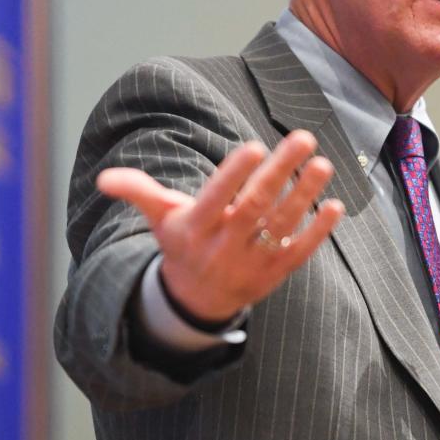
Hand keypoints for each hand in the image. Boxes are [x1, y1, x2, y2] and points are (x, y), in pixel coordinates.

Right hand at [96, 130, 345, 321]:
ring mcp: (251, 262)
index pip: (215, 199)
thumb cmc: (182, 245)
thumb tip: (105, 179)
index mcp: (194, 230)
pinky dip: (318, 231)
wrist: (196, 302)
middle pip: (255, 207)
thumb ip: (138, 191)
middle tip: (303, 137)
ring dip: (304, 195)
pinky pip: (300, 252)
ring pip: (281, 227)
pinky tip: (335, 205)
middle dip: (279, 172)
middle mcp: (223, 247)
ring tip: (323, 163)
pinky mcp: (275, 273)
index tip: (255, 145)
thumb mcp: (159, 219)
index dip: (234, 174)